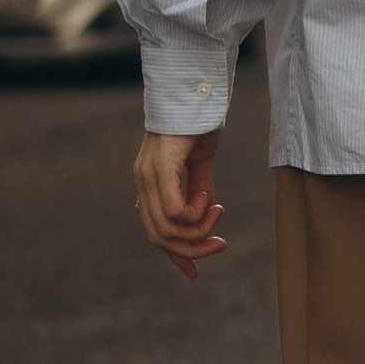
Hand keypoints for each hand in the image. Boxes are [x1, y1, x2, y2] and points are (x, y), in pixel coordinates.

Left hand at [135, 129, 225, 282]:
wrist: (194, 90)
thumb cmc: (198, 121)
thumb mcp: (200, 163)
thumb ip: (199, 190)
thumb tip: (203, 216)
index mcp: (149, 184)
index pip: (154, 231)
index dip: (174, 255)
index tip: (194, 273)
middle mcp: (143, 183)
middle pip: (158, 238)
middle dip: (192, 249)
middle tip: (221, 243)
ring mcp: (148, 177)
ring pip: (166, 229)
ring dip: (198, 232)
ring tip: (218, 215)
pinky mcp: (160, 170)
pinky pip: (174, 212)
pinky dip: (195, 215)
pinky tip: (210, 201)